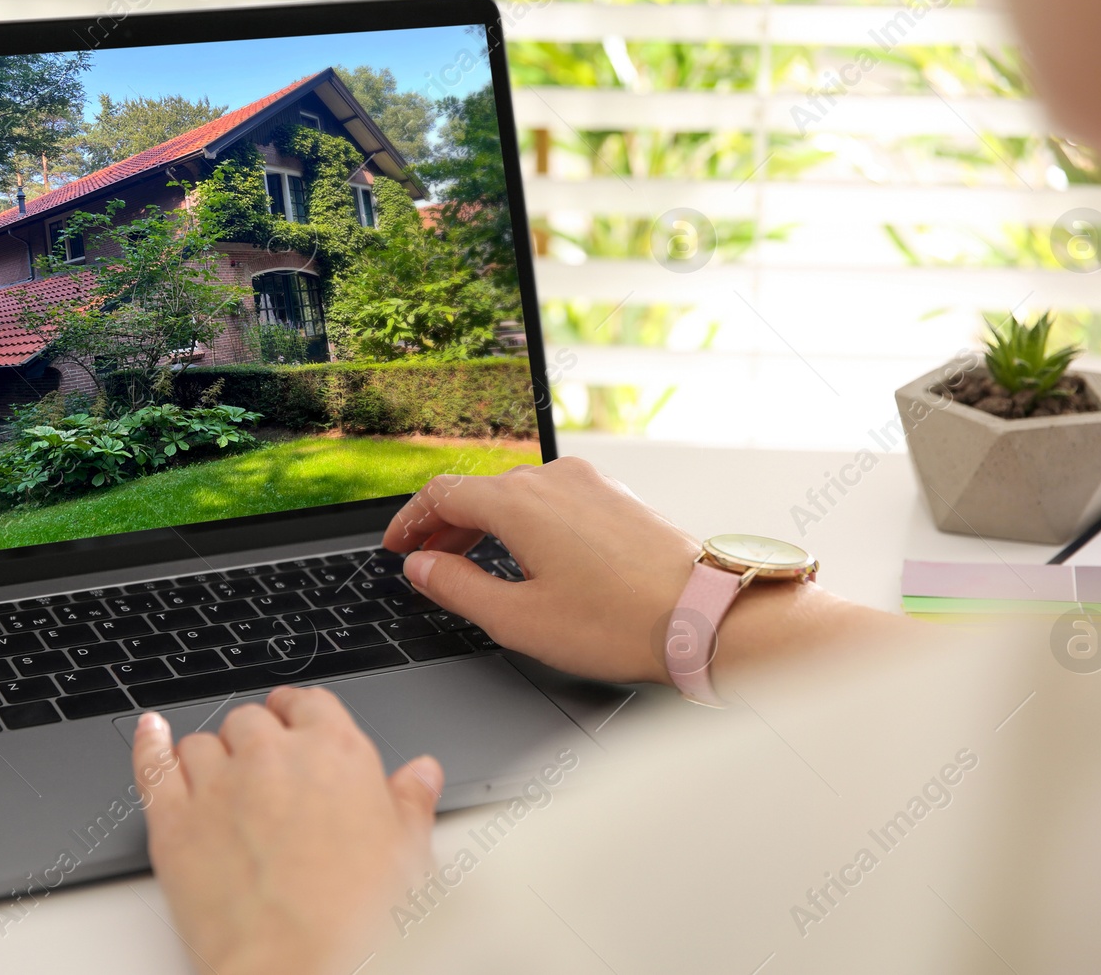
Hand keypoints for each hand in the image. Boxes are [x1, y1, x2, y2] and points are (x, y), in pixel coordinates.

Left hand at [132, 690, 443, 974]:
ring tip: (222, 783)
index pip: (310, 703)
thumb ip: (411, 804)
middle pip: (252, 720)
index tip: (296, 721)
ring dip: (212, 755)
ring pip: (202, 742)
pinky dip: (150, 744)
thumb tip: (421, 774)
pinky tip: (152, 733)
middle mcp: (272, 756)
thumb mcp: (407, 857)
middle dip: (257, 739)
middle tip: (266, 771)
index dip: (300, 712)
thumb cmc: (355, 920)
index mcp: (335, 753)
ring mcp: (217, 785)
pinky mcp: (173, 821)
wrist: (296, 967)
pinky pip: (153, 765)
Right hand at [382, 457, 698, 684]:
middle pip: (478, 491)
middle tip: (424, 561)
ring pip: (517, 494)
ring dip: (484, 524)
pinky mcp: (615, 496)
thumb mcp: (517, 619)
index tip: (396, 547)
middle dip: (444, 526)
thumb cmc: (618, 623)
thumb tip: (422, 566)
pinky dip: (524, 522)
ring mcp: (589, 483)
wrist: (703, 615)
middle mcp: (553, 478)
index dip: (409, 521)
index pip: (442, 493)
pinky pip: (552, 499)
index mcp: (519, 501)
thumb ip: (457, 587)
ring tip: (471, 562)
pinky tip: (527, 556)